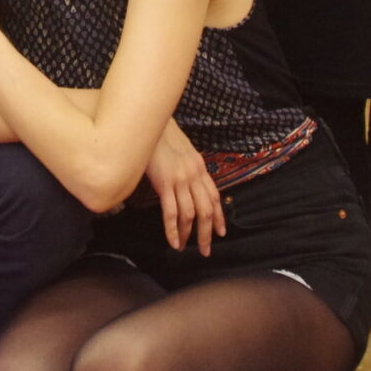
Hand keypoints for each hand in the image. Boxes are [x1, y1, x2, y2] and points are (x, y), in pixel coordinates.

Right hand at [145, 120, 224, 256]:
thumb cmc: (160, 134)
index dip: (218, 217)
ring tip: (185, 248)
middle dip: (207, 233)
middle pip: (206, 210)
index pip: (214, 197)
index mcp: (199, 167)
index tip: (220, 232)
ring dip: (189, 234)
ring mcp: (181, 179)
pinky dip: (173, 229)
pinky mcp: (165, 183)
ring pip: (191, 214)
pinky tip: (173, 242)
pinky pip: (171, 212)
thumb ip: (185, 166)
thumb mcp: (181, 150)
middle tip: (205, 250)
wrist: (150, 121)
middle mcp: (194, 175)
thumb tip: (183, 180)